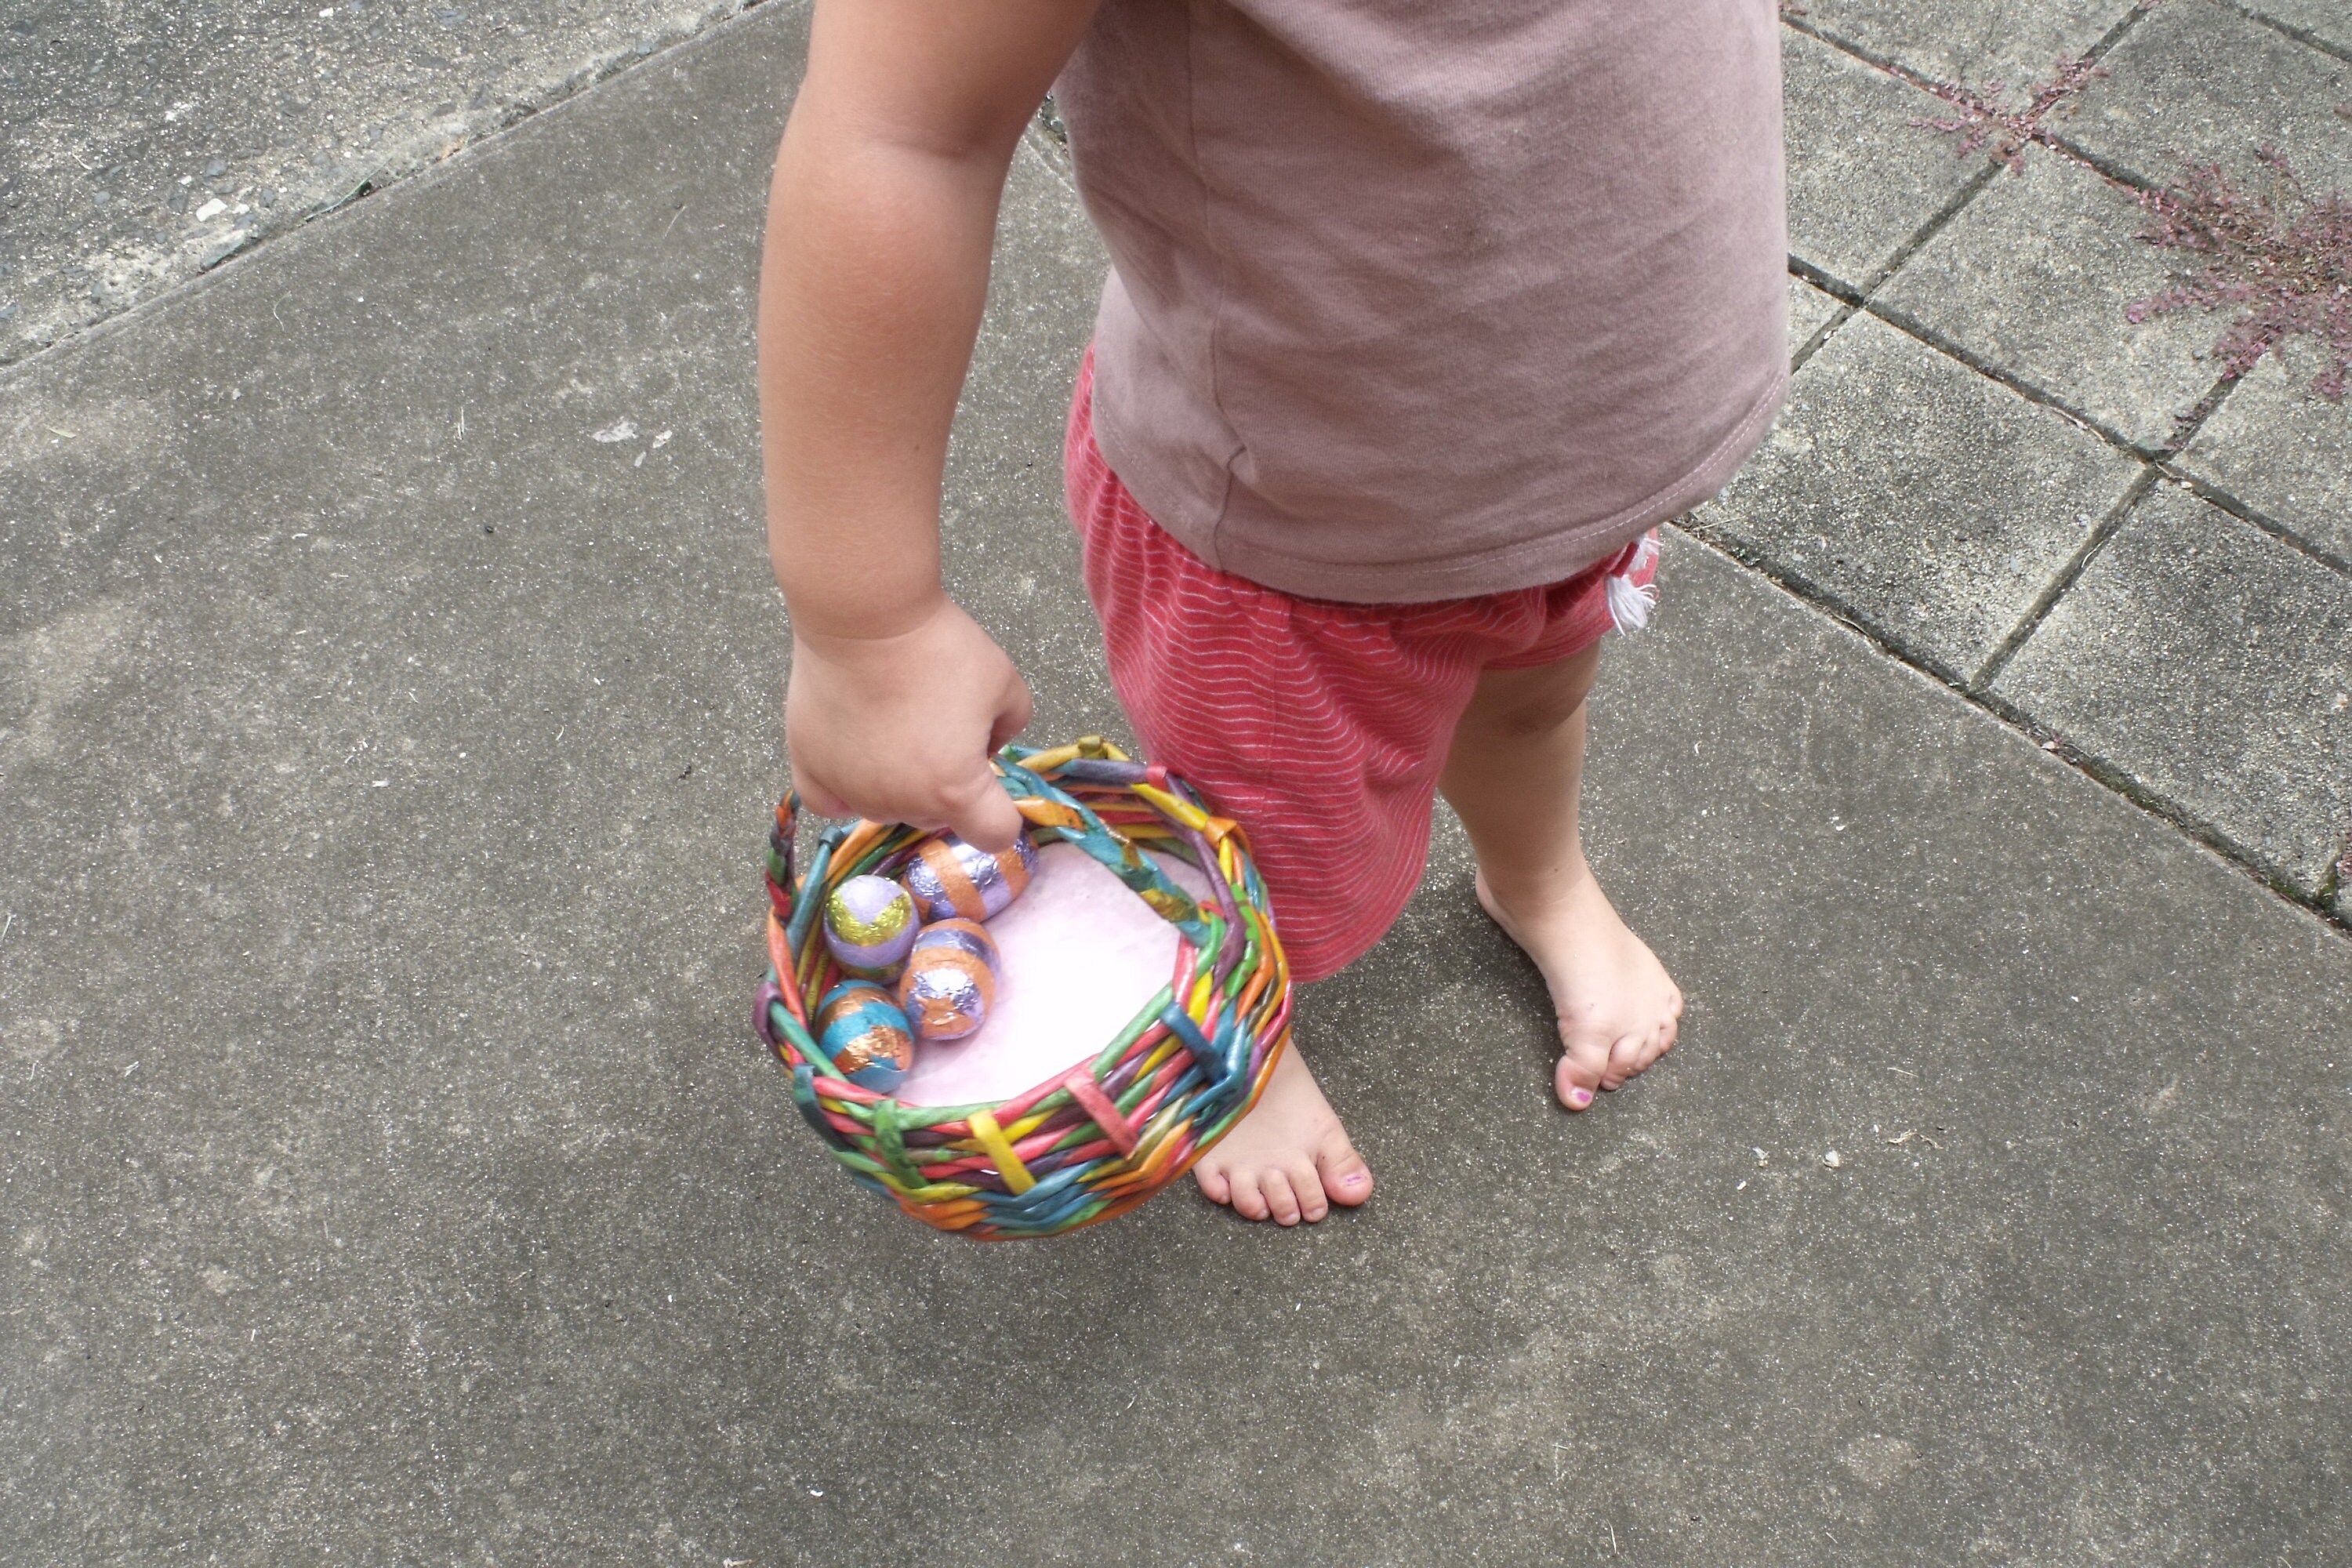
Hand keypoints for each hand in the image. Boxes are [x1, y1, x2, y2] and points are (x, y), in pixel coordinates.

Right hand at [784, 594, 1032, 848]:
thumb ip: (1012, 727)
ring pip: (886, 808)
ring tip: (895, 724)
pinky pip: (830, 801)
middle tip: (940, 729)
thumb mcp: (1006, 683)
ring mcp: (851, 791)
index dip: (1002, 812)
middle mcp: (901, 803)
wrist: (865, 617)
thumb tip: (991, 745)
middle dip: (947, 786)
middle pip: (936, 817)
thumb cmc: (938, 648)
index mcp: (955, 791)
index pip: (994, 834)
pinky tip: (855, 760)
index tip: (993, 783)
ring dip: (898, 783)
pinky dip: (845, 789)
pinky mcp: (810, 769)